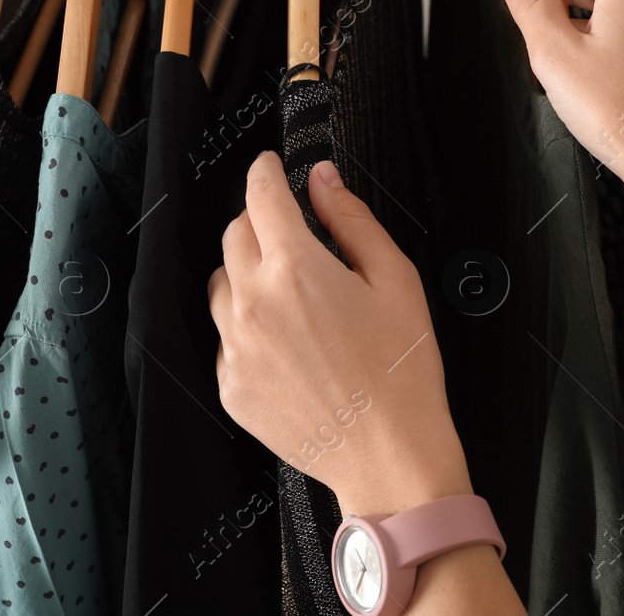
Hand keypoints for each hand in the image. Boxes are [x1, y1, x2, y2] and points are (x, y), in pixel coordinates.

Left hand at [208, 152, 470, 516]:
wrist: (388, 457)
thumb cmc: (401, 373)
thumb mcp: (395, 281)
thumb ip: (352, 221)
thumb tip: (321, 180)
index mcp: (296, 269)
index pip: (260, 196)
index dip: (264, 172)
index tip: (269, 167)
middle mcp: (253, 304)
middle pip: (234, 235)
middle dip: (259, 222)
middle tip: (292, 235)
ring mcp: (235, 347)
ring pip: (221, 285)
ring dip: (247, 274)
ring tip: (292, 297)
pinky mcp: (230, 385)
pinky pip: (224, 337)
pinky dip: (246, 327)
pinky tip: (288, 344)